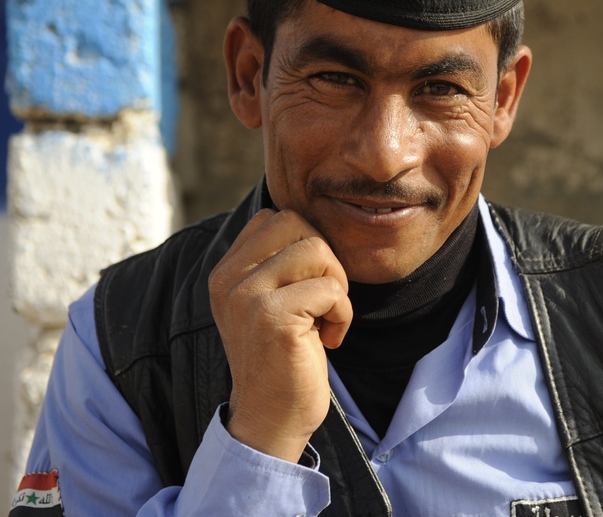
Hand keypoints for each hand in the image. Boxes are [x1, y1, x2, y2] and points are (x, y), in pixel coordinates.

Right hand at [208, 208, 351, 461]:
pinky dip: (342, 313)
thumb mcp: (267, 303)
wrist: (271, 419)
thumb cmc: (282, 358)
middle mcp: (229, 279)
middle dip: (326, 258)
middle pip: (297, 224)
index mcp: (226, 272)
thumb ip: (276, 262)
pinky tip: (329, 339)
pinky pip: (330, 288)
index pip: (276, 217)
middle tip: (325, 300)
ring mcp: (248, 297)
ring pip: (317, 249)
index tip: (309, 286)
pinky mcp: (273, 318)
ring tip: (326, 318)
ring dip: (337, 285)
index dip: (308, 244)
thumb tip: (308, 223)